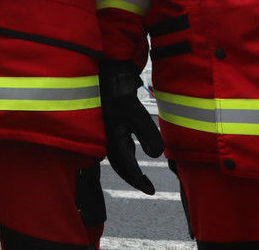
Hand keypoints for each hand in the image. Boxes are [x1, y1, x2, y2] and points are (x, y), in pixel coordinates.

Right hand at [100, 60, 164, 194]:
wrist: (101, 67)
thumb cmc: (114, 89)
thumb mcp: (133, 111)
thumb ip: (146, 133)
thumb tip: (157, 155)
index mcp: (109, 138)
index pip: (125, 167)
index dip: (137, 180)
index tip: (150, 190)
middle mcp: (105, 135)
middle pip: (119, 163)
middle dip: (132, 175)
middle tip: (146, 186)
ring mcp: (105, 127)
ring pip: (117, 152)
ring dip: (128, 162)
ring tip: (140, 171)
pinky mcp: (108, 117)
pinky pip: (115, 140)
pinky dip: (125, 149)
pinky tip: (131, 145)